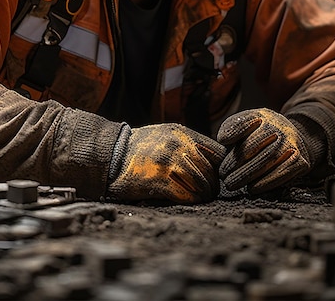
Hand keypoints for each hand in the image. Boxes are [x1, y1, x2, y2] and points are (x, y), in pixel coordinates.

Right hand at [107, 124, 226, 202]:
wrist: (112, 153)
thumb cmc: (141, 147)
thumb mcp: (167, 135)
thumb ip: (189, 144)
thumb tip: (216, 162)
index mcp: (182, 133)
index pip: (217, 152)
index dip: (223, 167)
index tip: (220, 176)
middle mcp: (178, 145)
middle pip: (211, 171)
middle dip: (213, 185)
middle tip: (210, 193)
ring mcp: (168, 162)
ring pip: (201, 184)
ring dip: (204, 195)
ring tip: (201, 198)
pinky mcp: (159, 180)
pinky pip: (187, 194)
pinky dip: (192, 200)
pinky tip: (189, 201)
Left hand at [217, 108, 309, 193]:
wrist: (295, 140)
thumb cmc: (261, 135)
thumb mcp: (247, 125)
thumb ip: (232, 128)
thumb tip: (222, 139)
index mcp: (262, 115)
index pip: (246, 120)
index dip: (234, 130)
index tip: (222, 141)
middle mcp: (279, 126)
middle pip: (255, 144)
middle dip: (236, 161)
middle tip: (223, 175)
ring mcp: (291, 142)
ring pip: (268, 158)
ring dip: (248, 173)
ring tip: (233, 183)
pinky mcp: (301, 159)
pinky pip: (284, 171)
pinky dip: (267, 181)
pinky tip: (253, 188)